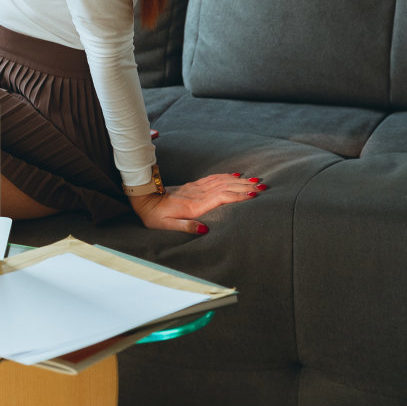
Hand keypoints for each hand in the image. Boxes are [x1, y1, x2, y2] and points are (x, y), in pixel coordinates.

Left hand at [129, 172, 265, 234]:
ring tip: (255, 180)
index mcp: (194, 205)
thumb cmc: (154, 216)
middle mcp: (197, 194)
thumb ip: (186, 226)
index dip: (238, 196)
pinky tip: (235, 175)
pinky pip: (213, 179)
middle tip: (262, 186)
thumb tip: (205, 230)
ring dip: (238, 181)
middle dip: (244, 187)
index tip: (254, 195)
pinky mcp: (193, 186)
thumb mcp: (166, 225)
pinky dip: (226, 176)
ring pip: (221, 181)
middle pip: (225, 187)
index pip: (221, 197)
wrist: (144, 199)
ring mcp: (196, 188)